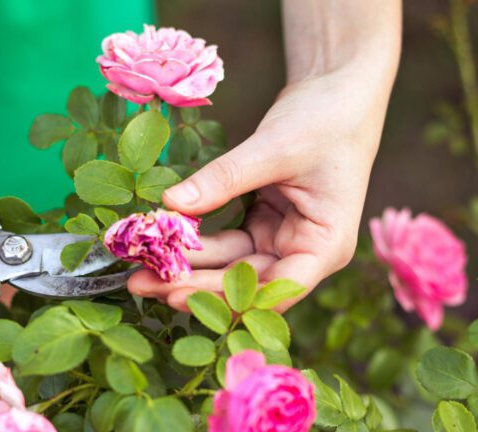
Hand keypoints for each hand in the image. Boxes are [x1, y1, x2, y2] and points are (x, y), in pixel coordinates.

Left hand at [128, 44, 398, 311]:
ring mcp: (283, 239)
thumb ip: (224, 179)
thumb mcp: (273, 148)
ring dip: (188, 266)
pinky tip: (161, 243)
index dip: (225, 297)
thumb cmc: (325, 118)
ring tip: (140, 269)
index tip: (176, 294)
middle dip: (194, 284)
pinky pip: (226, 243)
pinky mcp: (264, 223)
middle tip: (141, 283)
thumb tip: (171, 203)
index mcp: (326, 245)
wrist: (338, 89)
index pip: (275, 288)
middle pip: (246, 282)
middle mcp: (305, 252)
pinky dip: (196, 243)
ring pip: (230, 265)